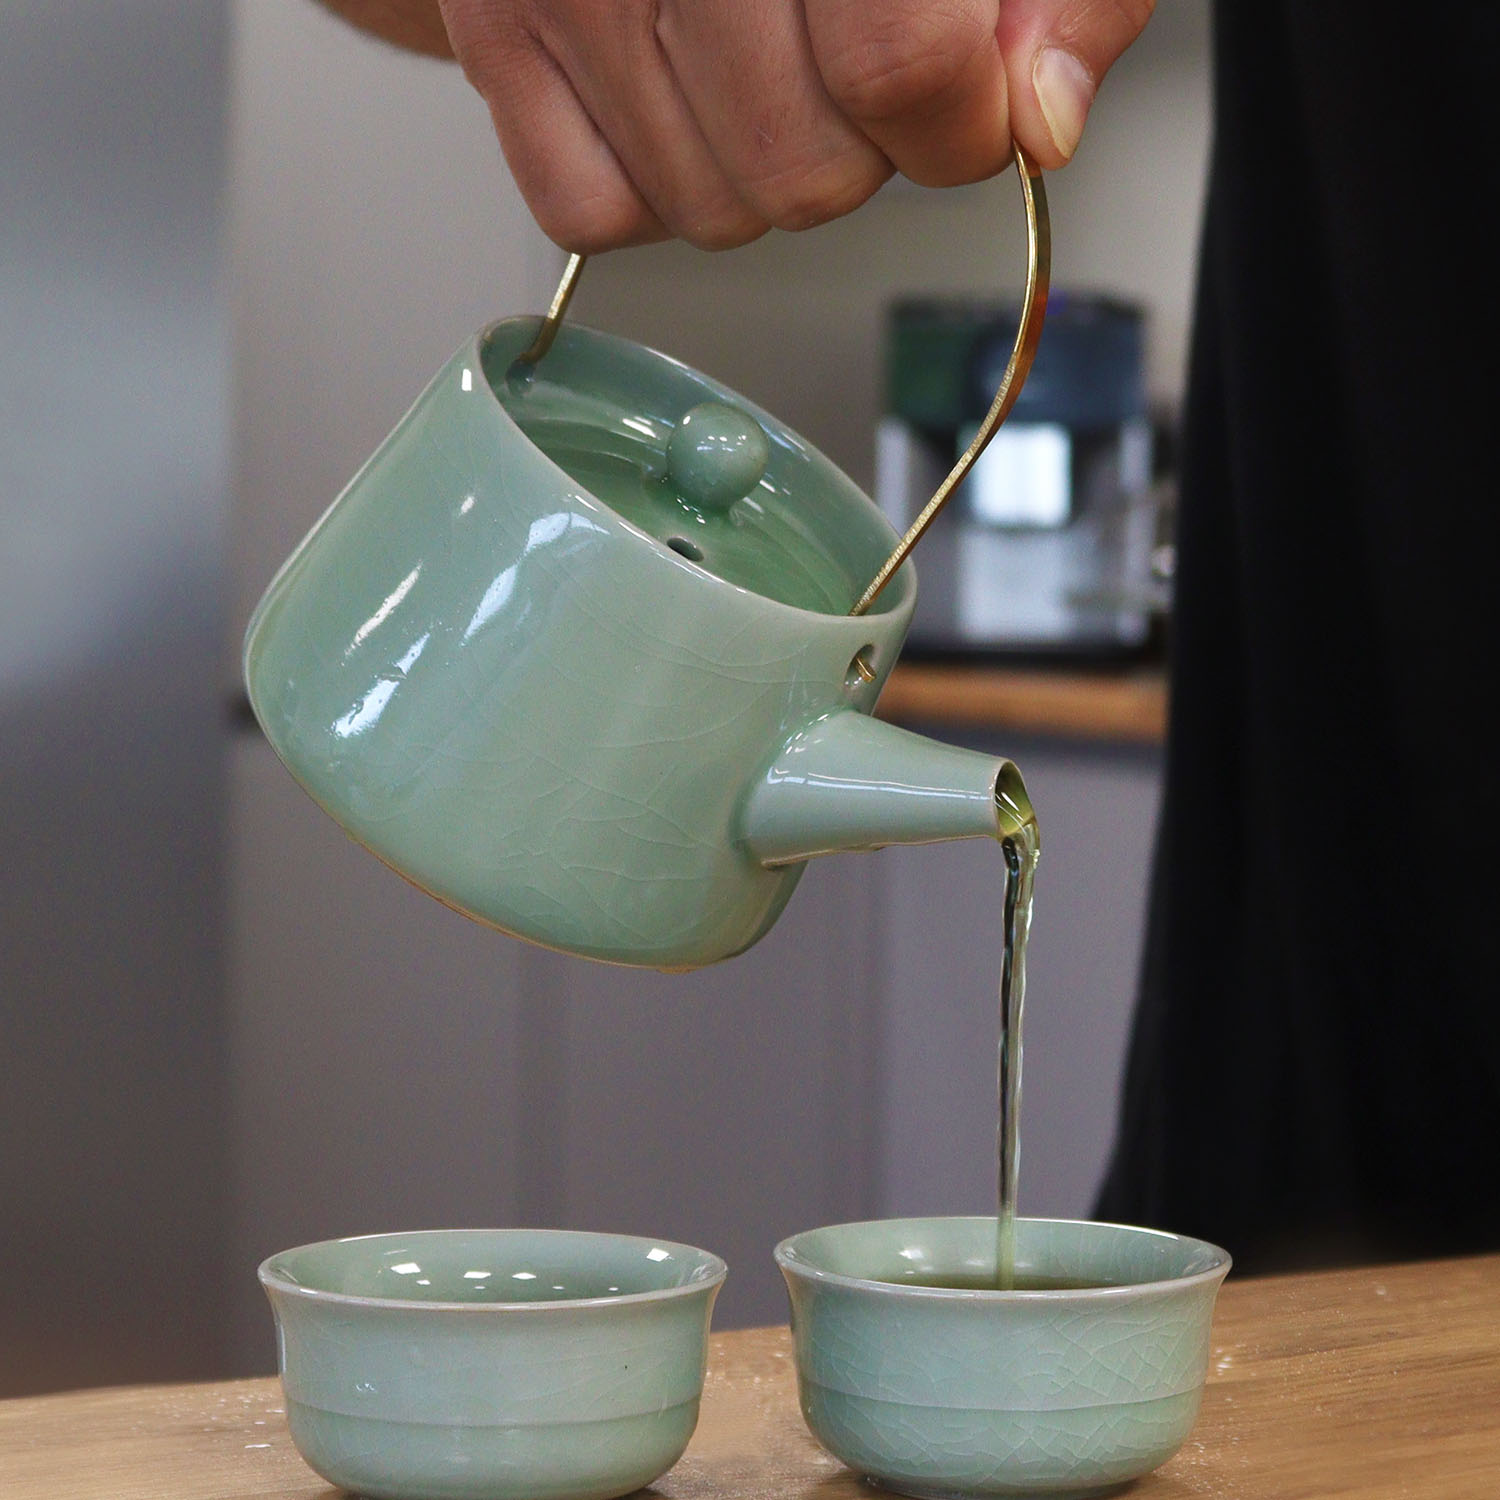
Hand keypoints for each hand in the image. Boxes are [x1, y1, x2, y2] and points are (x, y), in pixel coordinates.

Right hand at [345, 0, 1153, 251]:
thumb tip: (1037, 121)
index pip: (901, 65)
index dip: (962, 124)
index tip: (974, 103)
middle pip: (805, 174)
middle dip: (863, 149)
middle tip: (853, 55)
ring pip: (711, 211)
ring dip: (764, 166)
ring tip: (765, 56)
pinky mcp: (492, 30)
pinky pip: (595, 211)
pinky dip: (653, 181)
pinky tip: (682, 90)